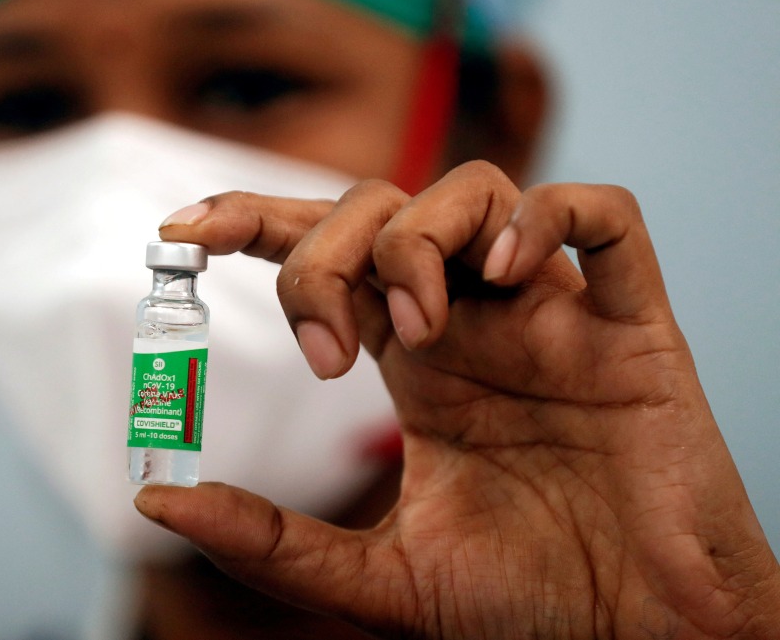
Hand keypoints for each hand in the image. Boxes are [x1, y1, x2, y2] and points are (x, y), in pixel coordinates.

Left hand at [135, 162, 779, 638]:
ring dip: (418, 240)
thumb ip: (271, 542)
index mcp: (410, 360)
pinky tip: (509, 270)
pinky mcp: (634, 326)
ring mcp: (550, 314)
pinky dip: (548, 215)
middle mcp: (473, 319)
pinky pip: (604, 216)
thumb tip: (155, 499)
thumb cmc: (527, 608)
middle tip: (322, 348)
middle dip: (323, 251)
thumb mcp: (378, 580)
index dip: (250, 219)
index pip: (321, 250)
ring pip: (474, 190)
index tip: (178, 230)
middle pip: (378, 208)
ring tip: (419, 330)